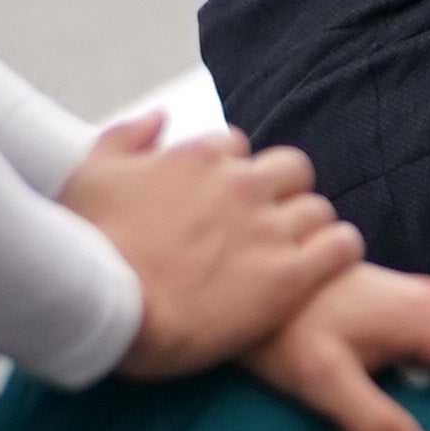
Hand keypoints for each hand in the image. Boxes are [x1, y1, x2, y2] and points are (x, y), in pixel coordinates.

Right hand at [60, 116, 359, 380]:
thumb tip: (160, 119)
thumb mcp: (88, 175)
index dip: (231, 175)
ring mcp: (268, 229)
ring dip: (307, 227)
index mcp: (199, 156)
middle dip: (282, 192)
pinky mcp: (287, 276)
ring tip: (292, 255)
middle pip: (291, 169)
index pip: (238, 147)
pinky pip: (340, 245)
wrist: (103, 311)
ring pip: (317, 208)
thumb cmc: (88, 247)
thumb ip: (126, 137)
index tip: (220, 206)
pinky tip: (325, 264)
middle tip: (264, 227)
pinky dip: (339, 250)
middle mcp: (241, 184)